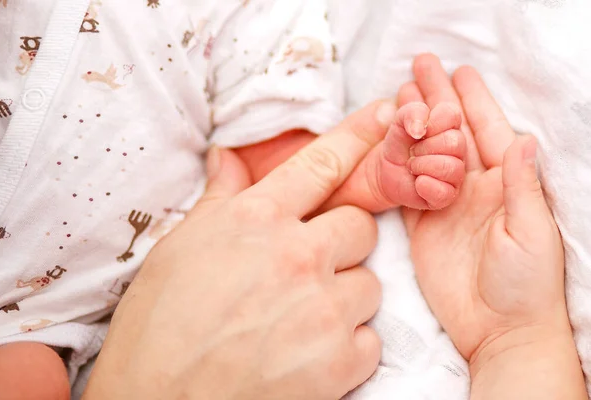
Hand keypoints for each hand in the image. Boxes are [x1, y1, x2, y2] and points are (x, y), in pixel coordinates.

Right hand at [83, 102, 392, 399]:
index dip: (359, 134)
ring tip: (300, 321)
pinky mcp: (338, 362)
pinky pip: (369, 339)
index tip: (388, 113)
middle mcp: (295, 255)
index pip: (322, 164)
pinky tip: (308, 357)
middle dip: (341, 245)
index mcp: (256, 220)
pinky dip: (347, 347)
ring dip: (343, 299)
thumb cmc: (160, 324)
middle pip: (360, 227)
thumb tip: (226, 157)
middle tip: (308, 269)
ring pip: (369, 285)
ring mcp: (321, 309)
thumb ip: (219, 199)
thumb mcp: (180, 248)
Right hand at [402, 54, 570, 362]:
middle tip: (419, 68)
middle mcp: (474, 189)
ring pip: (425, 155)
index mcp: (506, 184)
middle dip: (436, 101)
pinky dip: (396, 163)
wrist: (498, 331)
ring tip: (398, 96)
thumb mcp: (531, 233)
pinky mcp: (422, 225)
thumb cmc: (526, 286)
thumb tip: (524, 140)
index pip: (487, 132)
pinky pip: (406, 187)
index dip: (471, 102)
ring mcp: (445, 204)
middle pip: (451, 135)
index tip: (456, 73)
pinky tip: (386, 140)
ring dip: (413, 126)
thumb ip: (522, 188)